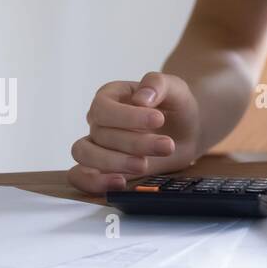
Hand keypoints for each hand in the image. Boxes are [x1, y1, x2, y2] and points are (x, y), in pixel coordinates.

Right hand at [67, 71, 201, 193]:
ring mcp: (96, 144)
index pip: (104, 107)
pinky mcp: (100, 168)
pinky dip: (93, 182)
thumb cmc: (176, 106)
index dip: (127, 116)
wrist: (186, 132)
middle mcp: (99, 120)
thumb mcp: (175, 88)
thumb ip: (158, 84)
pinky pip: (79, 177)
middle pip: (101, 133)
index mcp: (111, 96)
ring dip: (114, 162)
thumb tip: (140, 99)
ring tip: (145, 165)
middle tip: (167, 145)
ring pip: (85, 154)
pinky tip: (120, 183)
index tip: (159, 119)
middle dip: (135, 143)